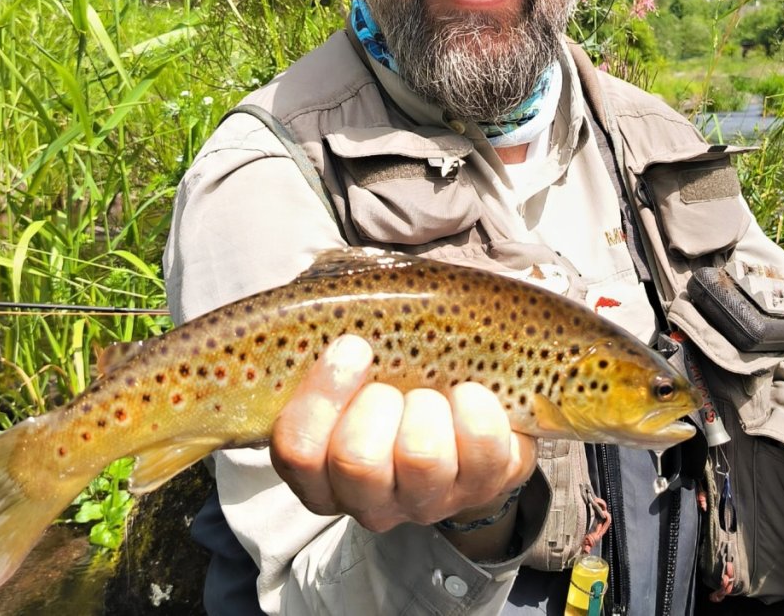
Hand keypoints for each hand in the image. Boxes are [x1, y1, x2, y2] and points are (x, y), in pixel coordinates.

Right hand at [270, 334, 535, 533]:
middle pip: (358, 461)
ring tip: (436, 391)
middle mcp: (367, 497)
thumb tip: (331, 282)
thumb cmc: (400, 364)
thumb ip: (335, 322)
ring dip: (431, 405)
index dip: (321, 396)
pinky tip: (474, 395)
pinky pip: (486, 454)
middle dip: (380, 401)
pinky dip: (481, 410)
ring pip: (422, 459)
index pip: (298, 451)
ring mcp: (425, 502)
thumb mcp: (359, 343)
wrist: (468, 395)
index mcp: (320, 466)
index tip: (352, 345)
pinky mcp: (483, 490)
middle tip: (395, 380)